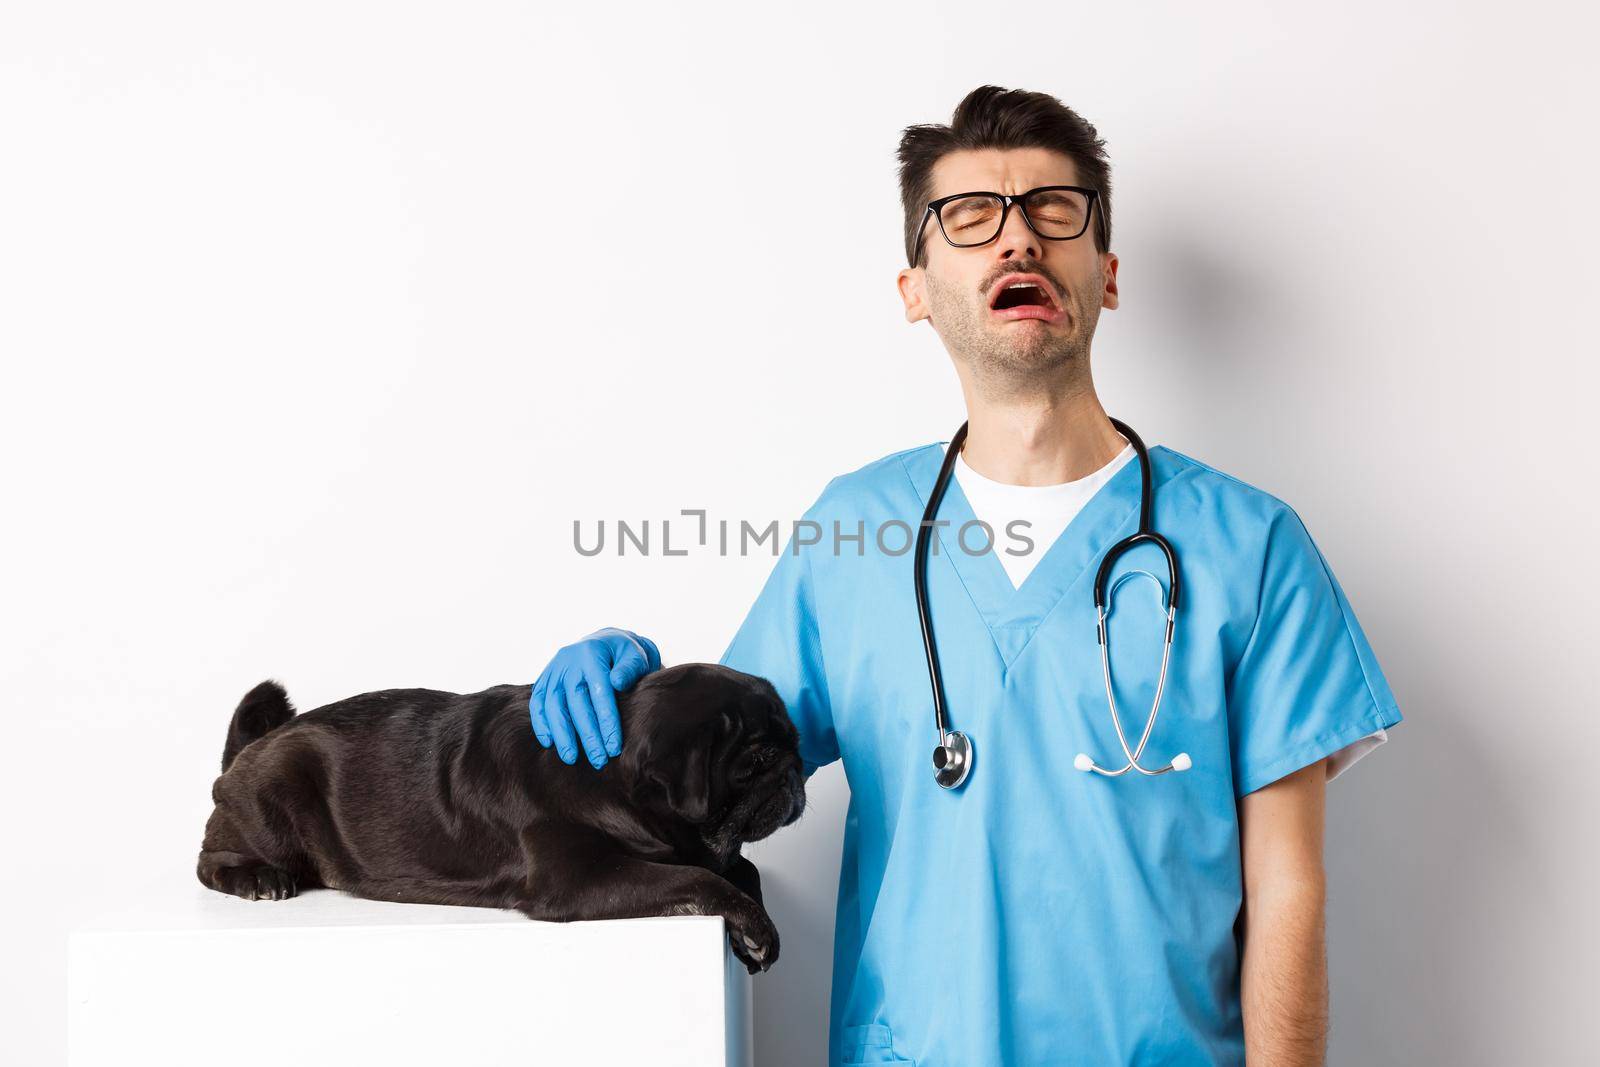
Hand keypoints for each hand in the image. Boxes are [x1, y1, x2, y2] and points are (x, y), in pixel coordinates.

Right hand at [530, 627, 661, 768]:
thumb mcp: (635, 656)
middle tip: (598, 760)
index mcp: (592, 653)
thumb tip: (617, 682)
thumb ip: (630, 669)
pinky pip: (537, 702)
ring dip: (561, 734)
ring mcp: (554, 669)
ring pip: (552, 704)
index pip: (599, 692)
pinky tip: (549, 743)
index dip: (606, 722)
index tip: (613, 747)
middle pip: (575, 702)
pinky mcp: (545, 679)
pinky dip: (541, 723)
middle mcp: (569, 660)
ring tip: (571, 758)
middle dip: (586, 735)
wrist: (606, 643)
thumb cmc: (625, 655)